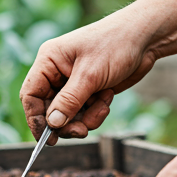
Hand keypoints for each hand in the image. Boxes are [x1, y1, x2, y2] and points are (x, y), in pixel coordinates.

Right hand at [20, 0, 176, 143]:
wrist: (145, 38)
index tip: (47, 138)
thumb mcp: (90, 75)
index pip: (30, 95)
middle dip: (66, 123)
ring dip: (85, 118)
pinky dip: (96, 112)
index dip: (35, 119)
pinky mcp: (88, 91)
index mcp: (49, 61)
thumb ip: (69, 101)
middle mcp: (57, 73)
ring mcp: (73, 83)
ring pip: (68, 115)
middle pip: (49, 110)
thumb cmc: (115, 45)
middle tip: (82, 131)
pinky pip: (84, 113)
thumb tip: (52, 124)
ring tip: (102, 105)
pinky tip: (107, 98)